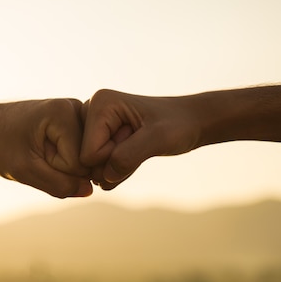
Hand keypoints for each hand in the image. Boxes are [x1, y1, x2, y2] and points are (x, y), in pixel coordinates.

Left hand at [0, 98, 91, 197]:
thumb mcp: (24, 170)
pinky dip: (65, 160)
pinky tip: (48, 150)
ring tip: (40, 150)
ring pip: (86, 159)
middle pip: (87, 160)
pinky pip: (82, 155)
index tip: (31, 152)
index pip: (79, 163)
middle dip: (61, 168)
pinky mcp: (79, 124)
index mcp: (64, 112)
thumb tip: (89, 190)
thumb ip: (58, 185)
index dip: (54, 169)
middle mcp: (78, 108)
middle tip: (35, 153)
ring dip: (63, 165)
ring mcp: (80, 115)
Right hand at [80, 89, 199, 189]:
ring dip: (119, 167)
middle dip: (115, 163)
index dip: (115, 157)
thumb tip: (104, 178)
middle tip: (140, 142)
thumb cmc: (179, 124)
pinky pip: (101, 169)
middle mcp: (91, 111)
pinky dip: (119, 170)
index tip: (138, 137)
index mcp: (100, 103)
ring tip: (139, 145)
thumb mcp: (158, 138)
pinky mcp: (101, 137)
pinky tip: (134, 152)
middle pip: (88, 162)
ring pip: (95, 168)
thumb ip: (129, 156)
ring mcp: (94, 125)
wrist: (191, 122)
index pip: (89, 155)